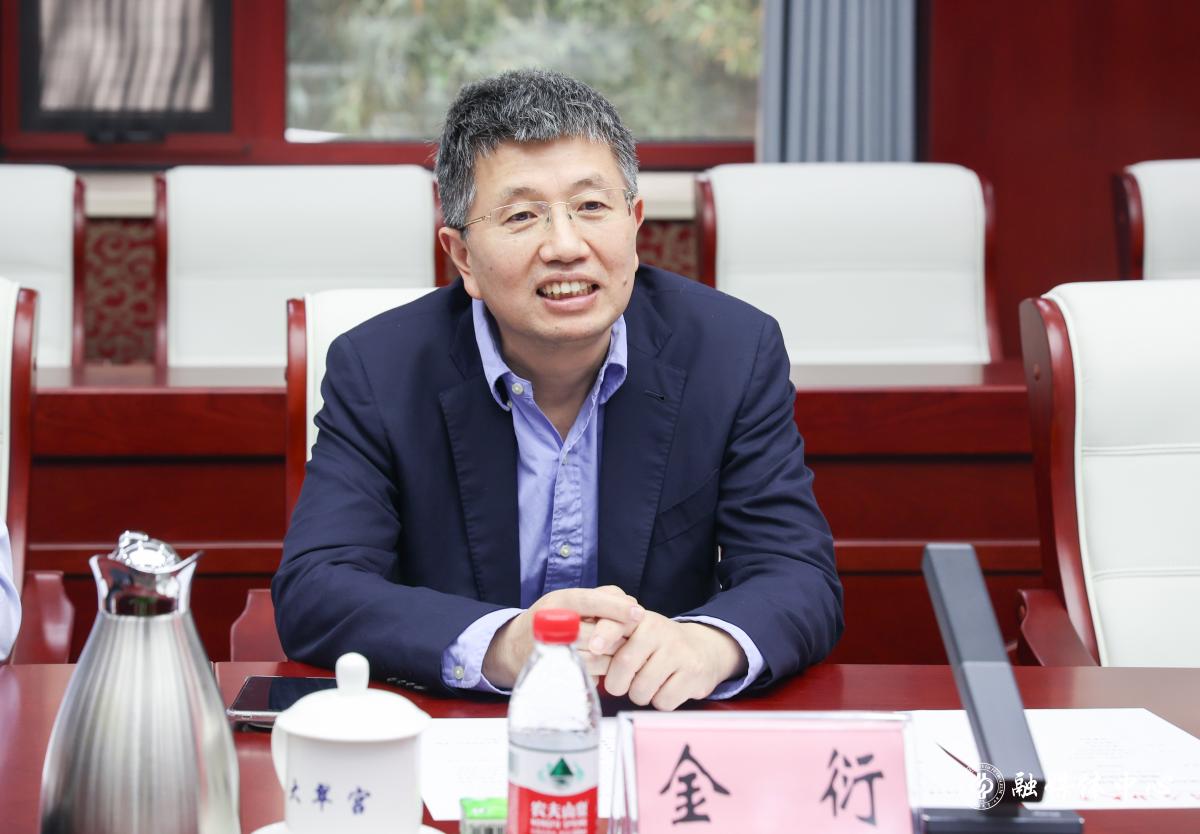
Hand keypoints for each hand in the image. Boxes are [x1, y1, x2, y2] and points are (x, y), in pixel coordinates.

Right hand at [482, 586, 643, 688]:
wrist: (514, 647)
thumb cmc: (553, 619)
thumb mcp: (571, 601)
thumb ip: (602, 598)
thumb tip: (632, 606)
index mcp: (558, 601)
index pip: (589, 600)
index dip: (615, 607)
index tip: (639, 613)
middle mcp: (552, 624)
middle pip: (598, 632)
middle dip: (619, 638)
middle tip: (630, 639)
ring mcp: (552, 651)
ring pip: (597, 657)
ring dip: (612, 658)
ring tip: (613, 654)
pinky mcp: (555, 673)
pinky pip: (589, 675)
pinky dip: (600, 672)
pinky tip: (599, 667)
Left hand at [601, 614, 747, 710]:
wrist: (704, 649)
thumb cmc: (657, 646)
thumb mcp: (635, 633)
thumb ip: (609, 640)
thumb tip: (582, 658)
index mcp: (640, 618)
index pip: (617, 623)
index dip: (603, 635)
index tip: (594, 648)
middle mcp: (660, 630)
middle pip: (625, 664)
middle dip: (617, 683)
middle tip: (622, 683)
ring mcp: (679, 652)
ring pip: (642, 689)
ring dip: (639, 694)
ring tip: (648, 683)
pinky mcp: (693, 673)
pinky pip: (663, 701)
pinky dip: (660, 701)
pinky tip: (666, 687)